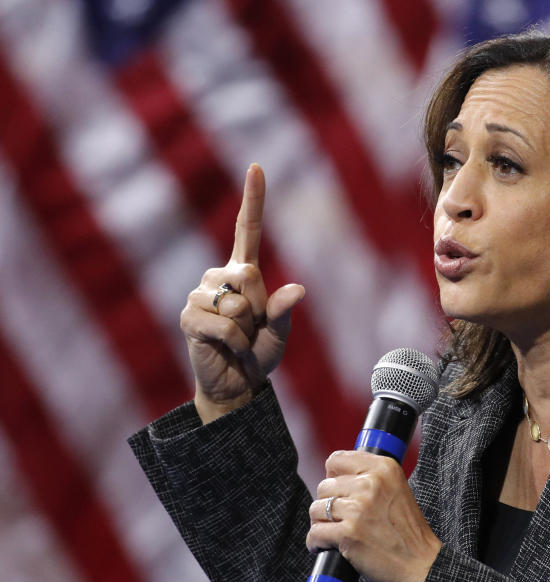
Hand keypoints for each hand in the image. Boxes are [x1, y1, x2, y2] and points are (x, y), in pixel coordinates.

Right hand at [180, 164, 304, 422]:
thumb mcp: (278, 334)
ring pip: (235, 303)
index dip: (252, 199)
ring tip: (236, 338)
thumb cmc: (258, 354)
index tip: (256, 167)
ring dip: (245, 328)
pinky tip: (223, 346)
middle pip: (248, 275)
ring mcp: (200, 295)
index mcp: (243, 273)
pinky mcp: (188, 317)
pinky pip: (223, 325)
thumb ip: (284, 312)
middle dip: (258, 308)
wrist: (235, 383)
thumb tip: (297, 290)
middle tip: (251, 327)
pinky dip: (233, 341)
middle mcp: (219, 277)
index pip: (246, 229)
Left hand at [307, 451, 442, 581]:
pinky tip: (328, 547)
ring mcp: (359, 508)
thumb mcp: (396, 489)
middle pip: (324, 486)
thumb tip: (332, 476)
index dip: (333, 477)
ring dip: (321, 524)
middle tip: (341, 519)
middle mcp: (371, 483)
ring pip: (316, 509)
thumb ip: (369, 478)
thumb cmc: (407, 532)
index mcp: (384, 468)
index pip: (336, 459)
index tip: (339, 492)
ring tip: (335, 533)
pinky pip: (315, 533)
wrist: (421, 564)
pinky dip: (317, 543)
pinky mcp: (348, 533)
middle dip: (328, 504)